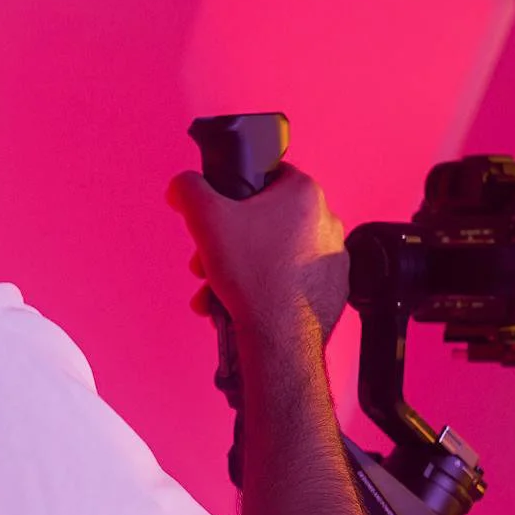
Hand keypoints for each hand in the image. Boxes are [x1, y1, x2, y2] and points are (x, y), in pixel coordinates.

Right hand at [166, 161, 348, 346]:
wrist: (281, 338)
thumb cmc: (254, 278)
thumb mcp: (207, 220)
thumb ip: (189, 190)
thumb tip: (182, 185)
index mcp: (304, 193)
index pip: (265, 176)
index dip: (233, 196)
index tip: (217, 218)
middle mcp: (326, 222)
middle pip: (264, 222)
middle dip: (227, 244)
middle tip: (208, 262)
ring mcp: (332, 258)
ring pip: (273, 255)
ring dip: (238, 271)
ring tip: (216, 291)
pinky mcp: (331, 289)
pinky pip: (289, 281)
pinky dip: (262, 291)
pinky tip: (238, 306)